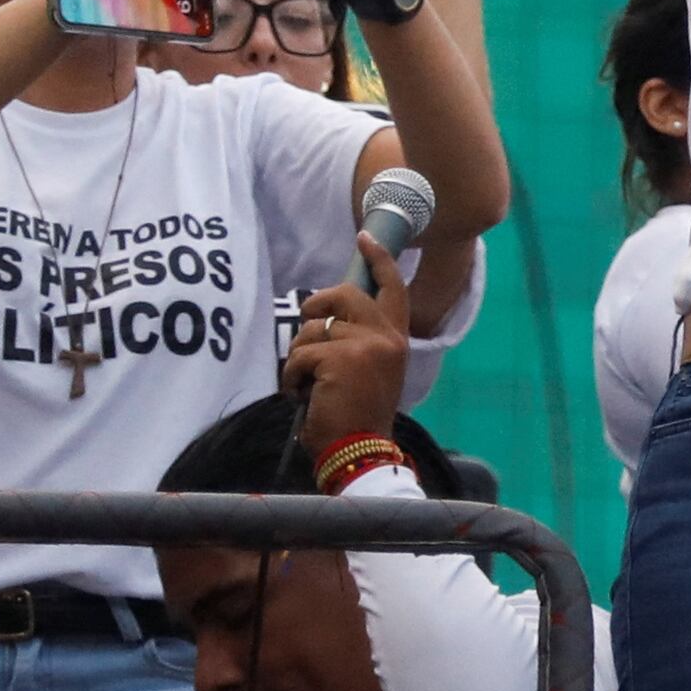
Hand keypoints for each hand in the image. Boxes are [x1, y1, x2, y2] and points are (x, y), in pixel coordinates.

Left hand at [281, 264, 410, 458]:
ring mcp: (364, 346)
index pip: (393, 289)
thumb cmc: (360, 415)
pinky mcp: (339, 359)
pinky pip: (300, 354)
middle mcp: (386, 337)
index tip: (365, 238)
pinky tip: (300, 394)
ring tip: (306, 381)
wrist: (360, 451)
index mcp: (397, 340)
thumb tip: (328, 318)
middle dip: (318, 303)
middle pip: (346, 295)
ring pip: (314, 328)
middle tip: (307, 322)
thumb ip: (362, 341)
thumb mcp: (373, 371)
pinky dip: (292, 375)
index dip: (379, 260)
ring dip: (300, 355)